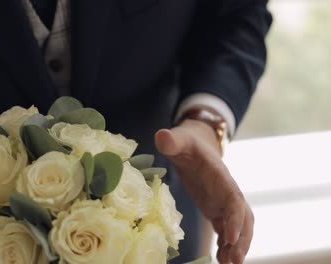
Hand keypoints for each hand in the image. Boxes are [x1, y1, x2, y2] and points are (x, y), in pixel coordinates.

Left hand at [155, 119, 253, 263]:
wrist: (195, 145)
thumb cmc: (186, 142)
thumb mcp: (178, 140)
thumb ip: (171, 140)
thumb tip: (161, 136)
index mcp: (220, 176)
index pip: (234, 198)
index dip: (235, 218)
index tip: (231, 237)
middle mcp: (227, 191)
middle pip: (243, 217)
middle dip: (242, 239)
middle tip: (234, 261)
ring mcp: (223, 201)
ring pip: (238, 226)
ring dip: (236, 246)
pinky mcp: (216, 208)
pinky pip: (226, 229)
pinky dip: (226, 244)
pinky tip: (222, 259)